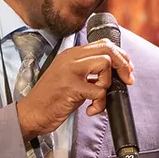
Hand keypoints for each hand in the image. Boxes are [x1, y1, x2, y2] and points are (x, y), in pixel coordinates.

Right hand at [14, 41, 134, 139]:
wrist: (31, 113)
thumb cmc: (50, 99)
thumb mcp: (68, 77)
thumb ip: (86, 70)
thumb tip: (114, 72)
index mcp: (70, 55)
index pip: (102, 44)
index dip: (120, 55)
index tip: (127, 69)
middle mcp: (70, 58)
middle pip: (107, 49)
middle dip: (123, 65)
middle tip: (127, 80)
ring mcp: (70, 71)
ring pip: (105, 64)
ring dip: (107, 84)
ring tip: (97, 98)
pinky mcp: (71, 87)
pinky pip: (99, 91)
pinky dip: (100, 104)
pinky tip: (90, 110)